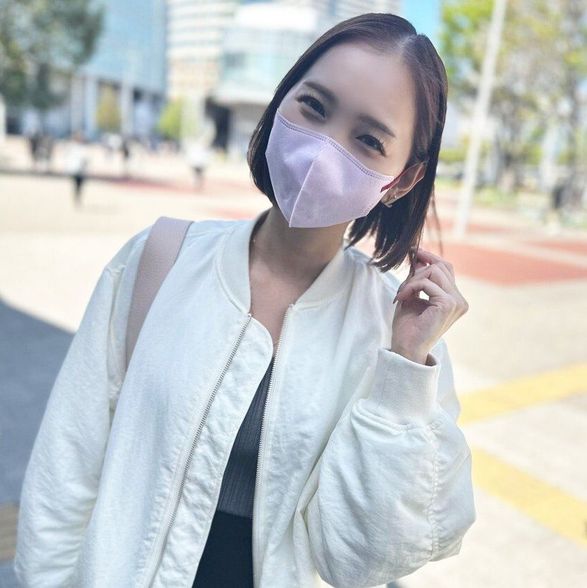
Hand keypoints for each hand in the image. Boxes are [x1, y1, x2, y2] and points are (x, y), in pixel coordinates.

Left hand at [390, 248, 468, 363]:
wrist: (406, 348)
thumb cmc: (408, 326)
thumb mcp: (413, 295)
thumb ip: (418, 278)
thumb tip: (419, 255)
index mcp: (455, 299)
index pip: (447, 268)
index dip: (430, 257)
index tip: (414, 253)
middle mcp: (460, 301)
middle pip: (441, 266)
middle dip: (418, 270)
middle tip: (402, 286)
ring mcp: (456, 302)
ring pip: (433, 271)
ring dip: (412, 280)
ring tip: (402, 295)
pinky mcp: (447, 304)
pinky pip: (426, 282)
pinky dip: (411, 287)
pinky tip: (402, 298)